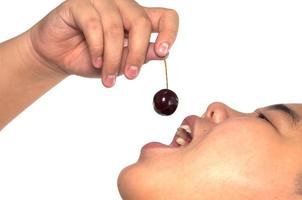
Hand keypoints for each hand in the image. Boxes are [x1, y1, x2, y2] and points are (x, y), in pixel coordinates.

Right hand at [28, 0, 178, 86]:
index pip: (165, 16)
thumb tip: (161, 53)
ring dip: (113, 58)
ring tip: (107, 78)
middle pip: (141, 22)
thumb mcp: (119, 63)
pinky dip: (97, 48)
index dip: (169, 32)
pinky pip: (94, 25)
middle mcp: (122, 6)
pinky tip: (96, 62)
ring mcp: (101, 1)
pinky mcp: (79, 3)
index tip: (163, 51)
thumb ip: (139, 56)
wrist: (58, 57)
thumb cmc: (90, 58)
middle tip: (131, 76)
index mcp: (137, 19)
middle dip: (137, 53)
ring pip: (116, 27)